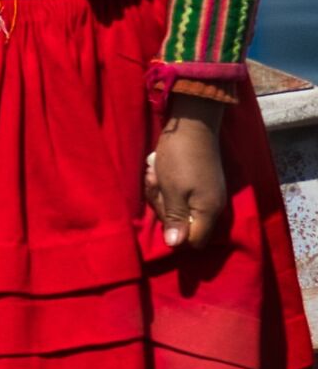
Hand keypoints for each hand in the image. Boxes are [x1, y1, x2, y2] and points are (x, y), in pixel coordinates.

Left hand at [145, 92, 229, 251]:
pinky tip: (158, 170)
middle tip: (155, 184)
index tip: (163, 213)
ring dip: (161, 193)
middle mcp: (212, 206)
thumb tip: (176, 245)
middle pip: (183, 224)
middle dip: (163, 207)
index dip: (175, 234)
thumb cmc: (180, 156)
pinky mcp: (199, 183)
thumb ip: (176, 218)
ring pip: (177, 207)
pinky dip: (165, 184)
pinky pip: (178, 194)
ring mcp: (206, 194)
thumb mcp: (172, 189)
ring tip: (156, 173)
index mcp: (208, 210)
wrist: (193, 123)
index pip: (194, 241)